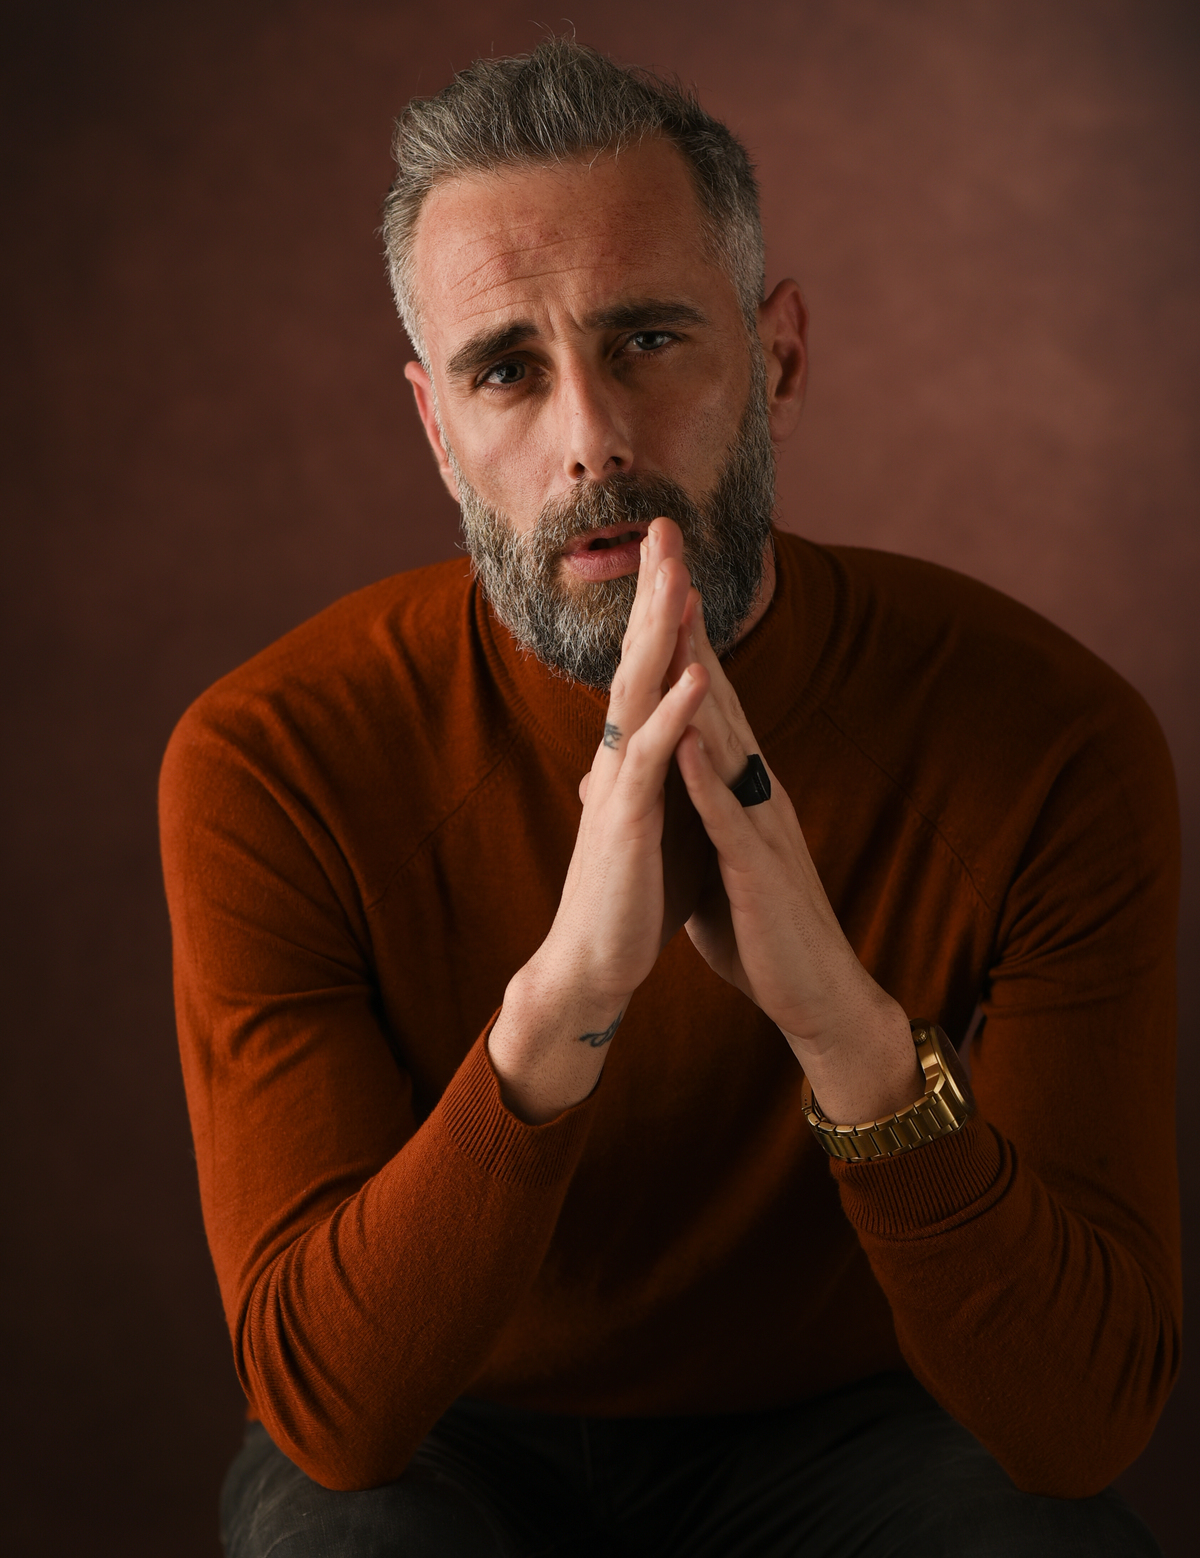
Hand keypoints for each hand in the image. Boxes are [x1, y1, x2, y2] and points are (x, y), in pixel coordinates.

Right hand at [488, 519, 709, 1121]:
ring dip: (660, 633)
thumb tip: (654, 744)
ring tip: (677, 576)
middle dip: (653, 591)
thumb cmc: (628, 894)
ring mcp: (618, 785)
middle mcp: (618, 756)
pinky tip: (699, 676)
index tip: (675, 550)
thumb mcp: (651, 818)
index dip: (661, 608)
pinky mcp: (625, 821)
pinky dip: (675, 714)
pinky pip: (650, 758)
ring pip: (637, 692)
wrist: (595, 964)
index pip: (648, 666)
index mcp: (632, 754)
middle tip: (664, 525)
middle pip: (638, 657)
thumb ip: (654, 774)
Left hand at [672, 593, 920, 1125]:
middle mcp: (759, 791)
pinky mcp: (759, 869)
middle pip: (719, 696)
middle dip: (691, 628)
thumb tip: (663, 796)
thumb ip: (693, 821)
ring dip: (698, 681)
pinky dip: (706, 774)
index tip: (659, 583)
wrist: (816, 998)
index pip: (710, 701)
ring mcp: (763, 826)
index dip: (684, 641)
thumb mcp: (715, 863)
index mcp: (745, 788)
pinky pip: (728, 815)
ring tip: (672, 619)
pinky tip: (683, 737)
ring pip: (726, 740)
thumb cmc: (763, 933)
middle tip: (670, 560)